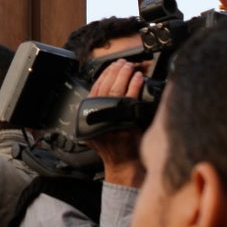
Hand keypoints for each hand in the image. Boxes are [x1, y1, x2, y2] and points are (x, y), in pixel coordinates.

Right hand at [84, 60, 145, 187]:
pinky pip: (130, 98)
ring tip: (130, 67)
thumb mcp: (95, 130)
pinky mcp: (126, 121)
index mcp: (88, 116)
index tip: (111, 66)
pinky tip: (138, 78)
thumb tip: (103, 91)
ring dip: (124, 74)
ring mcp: (111, 118)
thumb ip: (96, 112)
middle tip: (122, 63)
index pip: (95, 89)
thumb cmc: (112, 146)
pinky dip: (134, 85)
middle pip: (106, 87)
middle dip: (115, 71)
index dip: (104, 75)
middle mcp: (98, 116)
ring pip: (117, 89)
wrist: (122, 163)